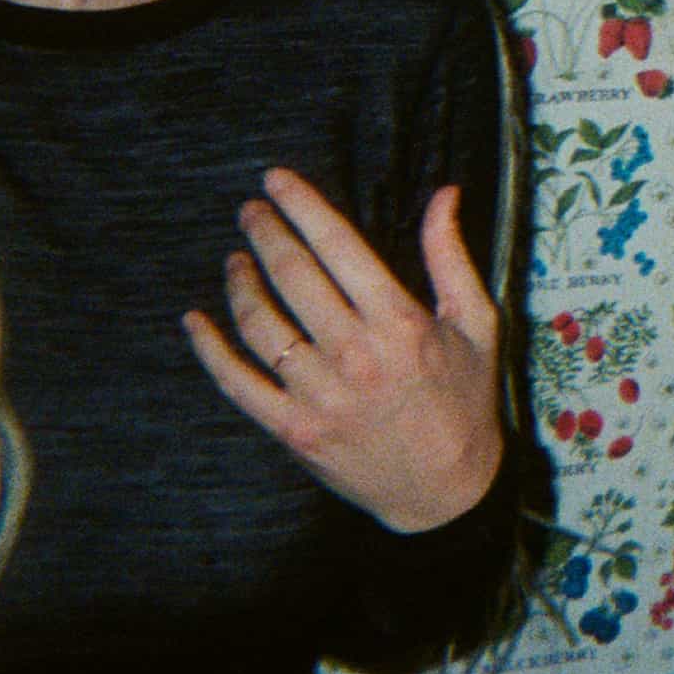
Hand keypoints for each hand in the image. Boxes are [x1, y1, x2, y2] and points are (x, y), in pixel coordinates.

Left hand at [183, 169, 504, 533]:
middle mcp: (355, 354)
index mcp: (401, 323)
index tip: (275, 181)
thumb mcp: (477, 324)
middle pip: (293, 276)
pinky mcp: (293, 429)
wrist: (446, 493)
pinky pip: (238, 382)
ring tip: (236, 260)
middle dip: (265, 233)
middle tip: (250, 211)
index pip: (339, 246)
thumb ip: (451, 257)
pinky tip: (196, 321)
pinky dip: (210, 349)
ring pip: (260, 324)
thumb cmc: (465, 402)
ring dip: (240, 283)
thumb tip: (443, 195)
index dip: (302, 206)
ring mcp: (319, 394)